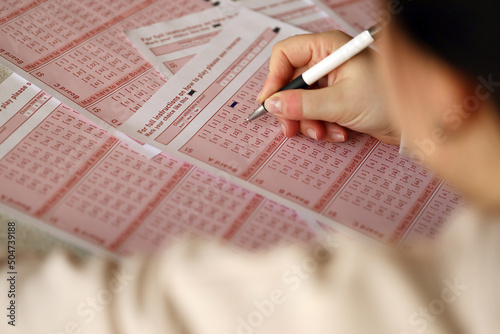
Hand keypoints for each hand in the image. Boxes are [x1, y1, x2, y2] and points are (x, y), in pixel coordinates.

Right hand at [257, 30, 400, 144]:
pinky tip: (337, 132)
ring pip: (300, 100)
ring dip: (308, 121)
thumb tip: (274, 104)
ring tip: (323, 133)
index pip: (285, 54)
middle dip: (291, 108)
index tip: (270, 102)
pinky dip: (321, 125)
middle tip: (290, 128)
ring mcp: (331, 80)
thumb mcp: (340, 103)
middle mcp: (327, 61)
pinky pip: (314, 111)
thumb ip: (302, 104)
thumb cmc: (387, 101)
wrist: (413, 122)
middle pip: (290, 81)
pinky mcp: (335, 98)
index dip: (274, 78)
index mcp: (328, 48)